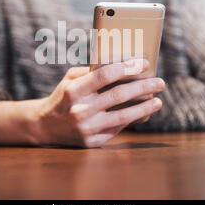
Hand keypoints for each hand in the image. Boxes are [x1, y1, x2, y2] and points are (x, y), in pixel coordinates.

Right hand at [35, 58, 164, 147]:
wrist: (44, 126)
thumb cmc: (63, 97)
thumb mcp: (69, 80)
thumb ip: (91, 72)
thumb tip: (123, 65)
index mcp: (73, 91)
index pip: (104, 75)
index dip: (127, 67)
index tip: (144, 63)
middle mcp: (80, 110)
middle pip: (119, 95)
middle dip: (143, 86)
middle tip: (160, 82)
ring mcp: (86, 128)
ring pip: (124, 116)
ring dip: (145, 107)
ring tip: (158, 100)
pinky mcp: (92, 142)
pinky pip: (117, 129)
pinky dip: (132, 120)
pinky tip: (143, 113)